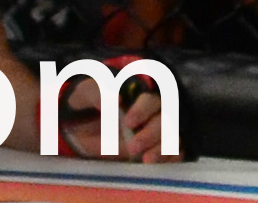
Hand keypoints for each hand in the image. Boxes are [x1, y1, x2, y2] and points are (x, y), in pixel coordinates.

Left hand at [57, 65, 175, 161]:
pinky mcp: (159, 149)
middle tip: (132, 147)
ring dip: (162, 149)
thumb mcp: (84, 95)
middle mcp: (152, 112)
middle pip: (165, 120)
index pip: (149, 100)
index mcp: (136, 95)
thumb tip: (115, 99)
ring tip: (146, 160)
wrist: (81, 128)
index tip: (127, 123)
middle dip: (150, 134)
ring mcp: (157, 132)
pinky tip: (156, 164)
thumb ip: (96, 94)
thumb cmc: (85, 105)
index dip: (142, 111)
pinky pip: (176, 153)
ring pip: (172, 137)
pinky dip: (170, 159)